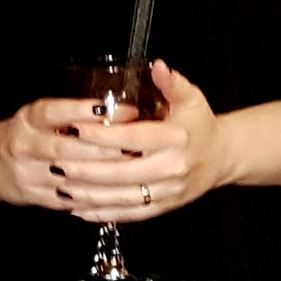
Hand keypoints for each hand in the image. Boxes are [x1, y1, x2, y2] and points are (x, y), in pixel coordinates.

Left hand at [45, 60, 230, 223]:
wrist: (223, 157)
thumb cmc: (200, 125)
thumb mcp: (191, 98)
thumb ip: (172, 82)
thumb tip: (157, 66)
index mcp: (177, 138)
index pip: (134, 138)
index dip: (104, 135)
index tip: (76, 129)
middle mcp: (173, 167)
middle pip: (123, 173)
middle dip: (86, 170)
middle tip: (57, 164)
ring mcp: (169, 191)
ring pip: (123, 198)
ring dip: (89, 195)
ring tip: (62, 188)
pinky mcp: (165, 207)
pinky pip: (130, 214)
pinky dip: (103, 214)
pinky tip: (80, 209)